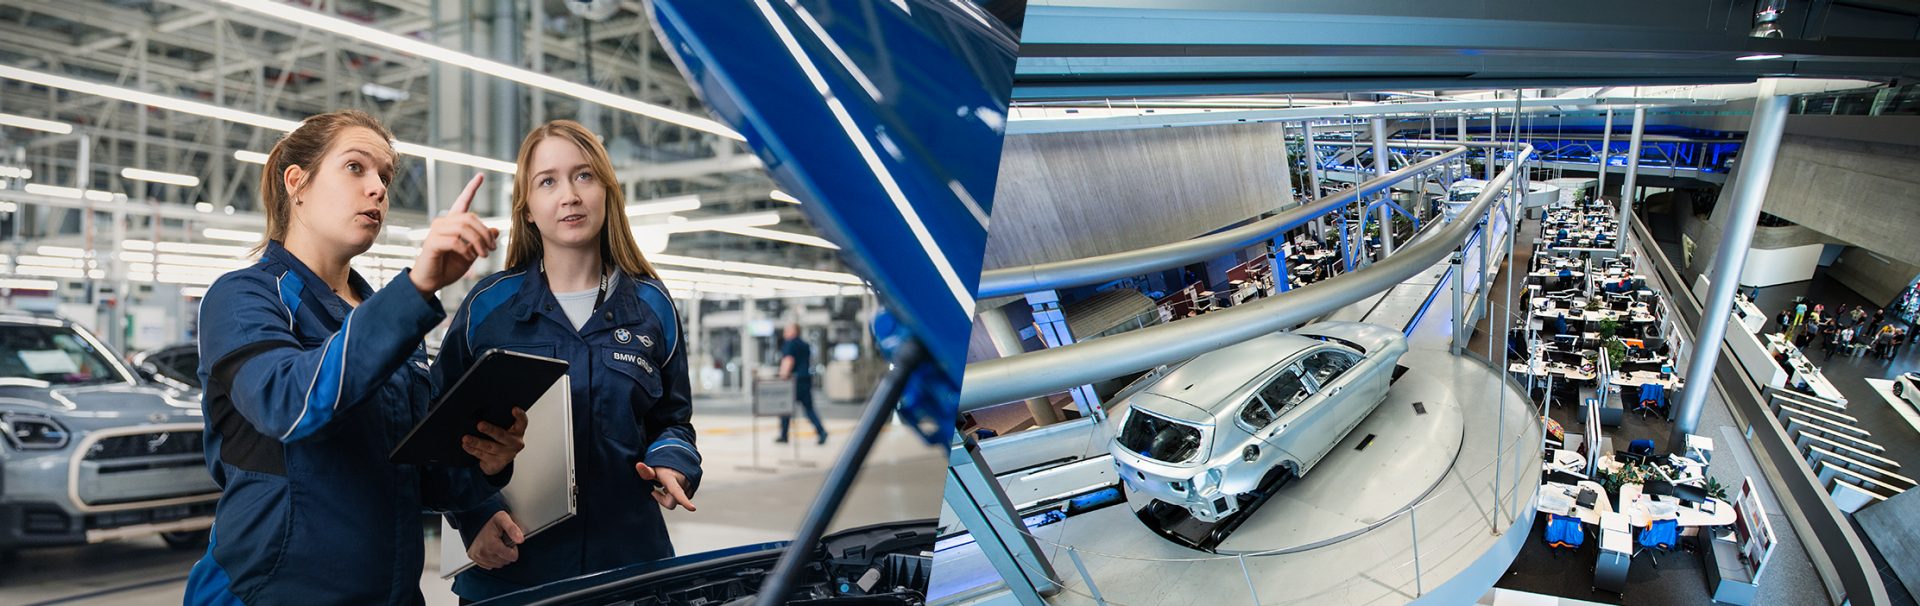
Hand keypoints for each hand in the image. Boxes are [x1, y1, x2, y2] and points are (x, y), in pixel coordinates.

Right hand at [412, 174, 498, 295]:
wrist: (431, 282)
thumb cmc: (448, 267)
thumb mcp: (471, 253)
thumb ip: (481, 241)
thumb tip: (496, 230)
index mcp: (452, 223)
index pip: (462, 201)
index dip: (471, 188)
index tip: (481, 176)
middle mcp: (443, 223)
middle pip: (470, 218)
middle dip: (485, 233)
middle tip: (493, 248)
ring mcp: (436, 232)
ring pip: (464, 228)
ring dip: (479, 242)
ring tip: (485, 255)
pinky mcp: (432, 243)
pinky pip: (455, 241)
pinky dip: (466, 250)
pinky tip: (469, 257)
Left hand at [463, 407, 527, 475]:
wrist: (498, 461)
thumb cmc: (499, 440)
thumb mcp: (504, 431)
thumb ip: (499, 422)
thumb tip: (480, 411)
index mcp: (518, 432)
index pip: (523, 422)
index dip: (520, 416)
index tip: (514, 408)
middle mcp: (515, 443)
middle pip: (502, 435)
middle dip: (490, 430)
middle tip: (480, 425)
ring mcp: (507, 455)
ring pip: (490, 447)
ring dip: (476, 442)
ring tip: (466, 438)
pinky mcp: (497, 463)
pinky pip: (483, 455)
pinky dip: (473, 449)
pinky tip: (466, 445)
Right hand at [467, 511, 523, 569]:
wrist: (473, 517)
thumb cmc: (489, 519)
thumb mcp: (503, 519)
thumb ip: (513, 529)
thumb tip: (520, 540)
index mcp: (492, 545)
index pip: (512, 557)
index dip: (513, 548)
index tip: (508, 540)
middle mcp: (483, 553)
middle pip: (505, 561)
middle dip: (506, 552)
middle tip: (502, 541)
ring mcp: (477, 556)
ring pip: (497, 564)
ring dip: (499, 556)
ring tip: (496, 544)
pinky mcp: (473, 557)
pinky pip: (488, 565)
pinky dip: (491, 559)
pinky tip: (489, 548)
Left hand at [634, 462, 695, 510]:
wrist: (679, 454)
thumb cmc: (663, 464)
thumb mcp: (653, 468)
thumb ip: (646, 471)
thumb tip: (638, 465)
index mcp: (672, 478)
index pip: (677, 492)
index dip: (684, 501)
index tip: (692, 508)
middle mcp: (683, 482)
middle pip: (672, 502)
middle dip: (663, 499)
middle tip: (655, 490)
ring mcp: (690, 485)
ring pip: (678, 500)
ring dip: (671, 495)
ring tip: (667, 484)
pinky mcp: (694, 487)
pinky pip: (685, 497)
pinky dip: (678, 495)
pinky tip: (675, 485)